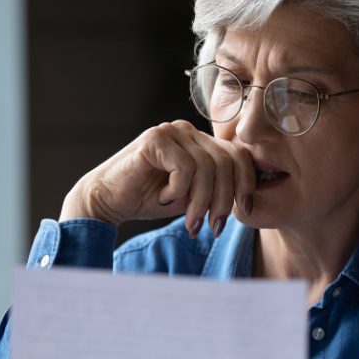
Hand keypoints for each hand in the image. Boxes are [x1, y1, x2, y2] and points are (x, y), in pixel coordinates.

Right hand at [59, 120, 254, 236]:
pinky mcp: (154, 139)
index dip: (246, 184)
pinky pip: (184, 167)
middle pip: (227, 162)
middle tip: (212, 226)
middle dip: (223, 200)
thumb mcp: (194, 197)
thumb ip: (218, 190)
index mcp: (201, 141)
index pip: (239, 155)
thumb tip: (251, 200)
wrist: (107, 201)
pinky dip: (178, 190)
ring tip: (190, 221)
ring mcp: (171, 132)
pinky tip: (164, 198)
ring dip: (200, 202)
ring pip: (207, 167)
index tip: (245, 211)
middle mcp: (188, 131)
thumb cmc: (150, 199)